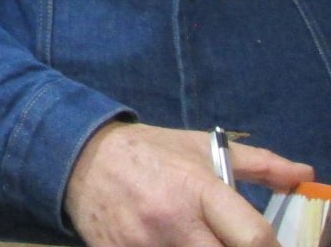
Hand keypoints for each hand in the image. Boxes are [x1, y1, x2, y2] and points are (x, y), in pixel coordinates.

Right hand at [65, 122, 313, 246]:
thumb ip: (259, 164)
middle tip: (232, 245)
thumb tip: (306, 175)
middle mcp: (171, 220)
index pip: (254, 239)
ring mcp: (142, 244)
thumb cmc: (150, 152)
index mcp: (197, 188)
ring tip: (197, 243)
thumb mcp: (200, 147)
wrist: (79, 155)